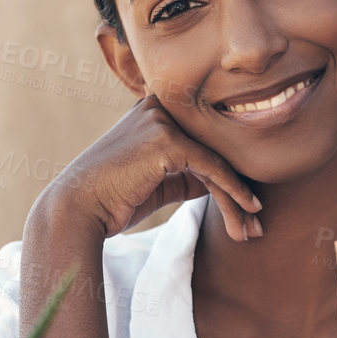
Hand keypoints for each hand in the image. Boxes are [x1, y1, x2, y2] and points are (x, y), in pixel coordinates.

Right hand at [45, 93, 261, 241]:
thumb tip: (230, 181)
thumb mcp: (161, 180)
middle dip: (238, 190)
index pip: (205, 140)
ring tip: (252, 230)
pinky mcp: (167, 140)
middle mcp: (160, 106)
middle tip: (256, 224)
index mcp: (156, 110)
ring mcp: (162, 120)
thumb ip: (191, 172)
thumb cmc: (116, 198)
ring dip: (238, 199)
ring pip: (217, 160)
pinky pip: (212, 167)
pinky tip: (248, 210)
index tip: (250, 208)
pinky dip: (233, 191)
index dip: (231, 173)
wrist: (79, 209)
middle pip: (214, 149)